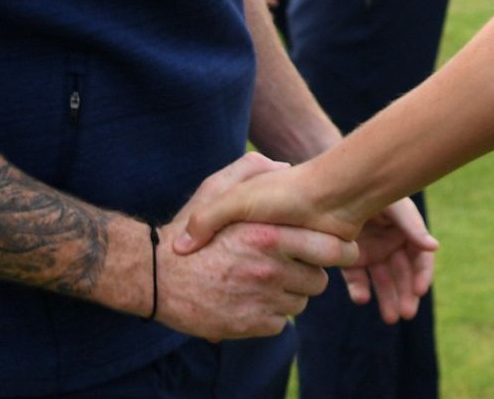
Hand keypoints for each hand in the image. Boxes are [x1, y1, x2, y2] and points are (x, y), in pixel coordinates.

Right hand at [154, 152, 358, 341]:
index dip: (340, 251)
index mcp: (268, 234)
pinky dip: (269, 315)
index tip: (338, 251)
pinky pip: (278, 324)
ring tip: (263, 281)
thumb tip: (284, 166)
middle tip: (289, 266)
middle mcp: (269, 269)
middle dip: (308, 274)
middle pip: (318, 281)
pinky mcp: (247, 326)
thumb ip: (250, 171)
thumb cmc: (187, 230)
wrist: (153, 274)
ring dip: (287, 295)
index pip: (329, 249)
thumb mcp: (215, 189)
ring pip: (299, 304)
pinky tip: (249, 300)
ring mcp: (259, 300)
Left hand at [340, 197, 437, 324]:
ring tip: (390, 318)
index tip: (420, 290)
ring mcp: (370, 252)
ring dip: (387, 299)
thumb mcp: (392, 205)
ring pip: (382, 281)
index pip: (420, 257)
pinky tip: (361, 298)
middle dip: (406, 294)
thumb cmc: (369, 190)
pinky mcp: (350, 259)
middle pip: (403, 274)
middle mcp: (390, 244)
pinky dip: (359, 290)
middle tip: (407, 313)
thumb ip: (412, 225)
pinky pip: (356, 279)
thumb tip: (435, 247)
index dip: (422, 274)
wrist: (332, 188)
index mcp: (406, 231)